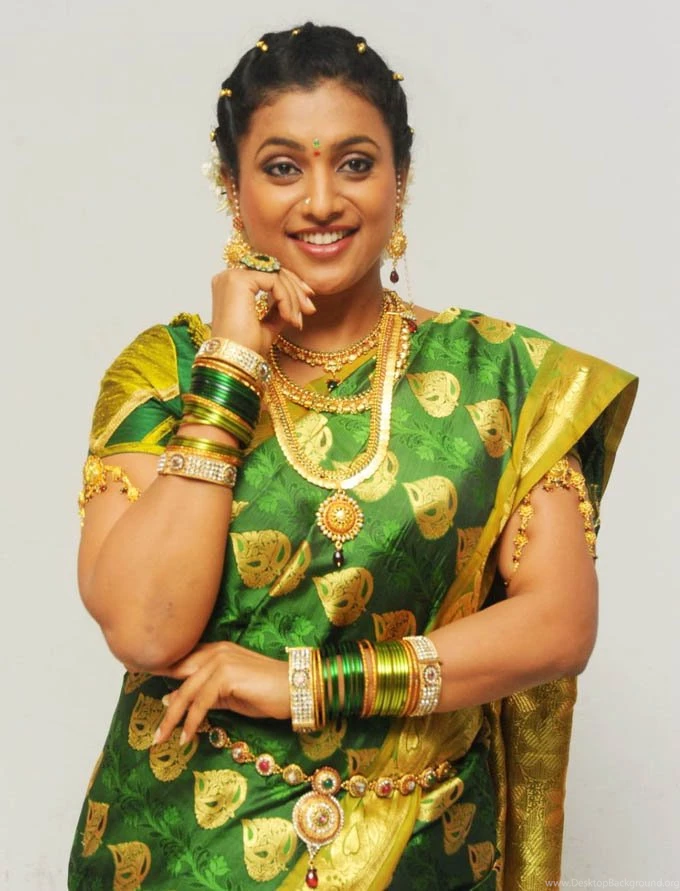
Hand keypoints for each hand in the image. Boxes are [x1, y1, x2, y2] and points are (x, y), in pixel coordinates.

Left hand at [152, 641, 290, 745]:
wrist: (297, 690)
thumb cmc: (266, 694)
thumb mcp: (230, 695)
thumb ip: (204, 695)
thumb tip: (172, 701)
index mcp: (216, 650)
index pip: (181, 661)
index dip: (160, 674)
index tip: (140, 689)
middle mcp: (216, 651)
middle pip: (179, 677)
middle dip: (163, 703)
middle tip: (153, 730)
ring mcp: (222, 661)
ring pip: (187, 692)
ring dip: (172, 719)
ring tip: (162, 740)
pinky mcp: (227, 676)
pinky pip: (201, 702)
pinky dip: (191, 722)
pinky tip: (186, 737)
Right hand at [210, 266, 315, 355]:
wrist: (236, 360)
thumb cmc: (246, 348)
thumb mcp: (269, 324)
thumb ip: (279, 309)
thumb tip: (297, 301)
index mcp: (232, 285)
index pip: (267, 274)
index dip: (290, 286)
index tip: (307, 304)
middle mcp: (229, 276)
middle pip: (273, 270)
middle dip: (296, 290)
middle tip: (310, 309)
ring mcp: (233, 276)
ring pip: (276, 275)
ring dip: (293, 298)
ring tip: (296, 320)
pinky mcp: (239, 280)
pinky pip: (274, 281)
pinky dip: (286, 299)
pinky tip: (288, 318)